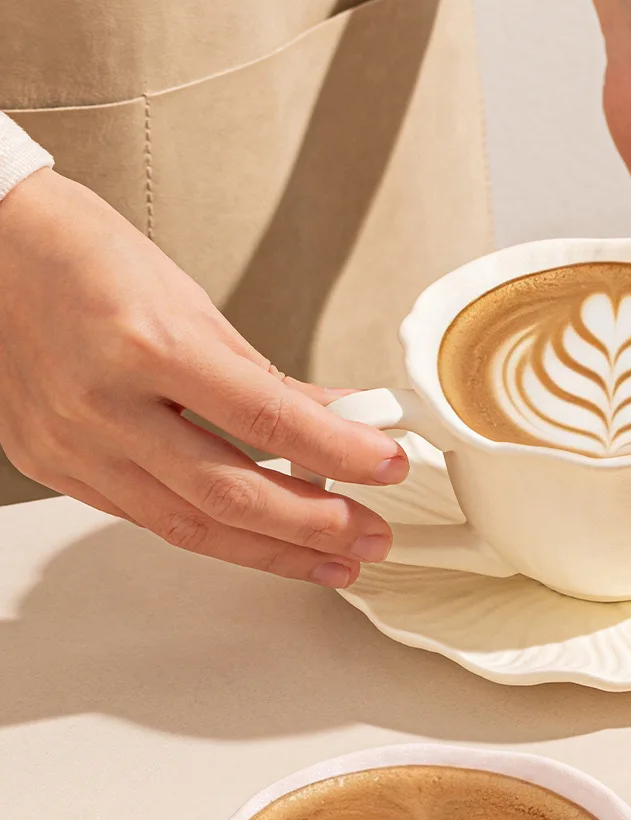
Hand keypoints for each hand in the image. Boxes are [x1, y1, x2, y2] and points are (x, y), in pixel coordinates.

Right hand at [0, 169, 408, 585]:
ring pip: (189, 525)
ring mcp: (70, 442)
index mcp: (146, 344)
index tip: (388, 466)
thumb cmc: (86, 259)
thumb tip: (343, 421)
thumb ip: (265, 377)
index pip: (269, 420)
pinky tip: (261, 542)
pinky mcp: (53, 466)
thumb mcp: (192, 303)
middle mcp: (102, 402)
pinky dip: (213, 534)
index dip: (340, 453)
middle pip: (229, 493)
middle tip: (373, 537)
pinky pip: (148, 518)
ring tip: (334, 559)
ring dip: (274, 551)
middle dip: (316, 526)